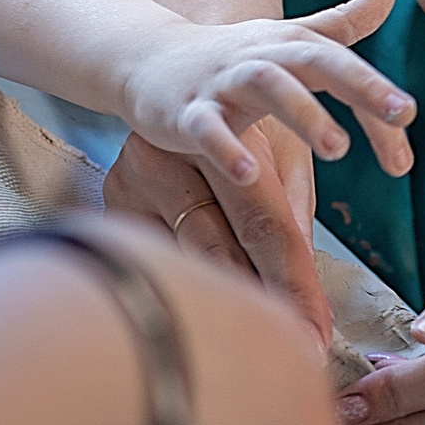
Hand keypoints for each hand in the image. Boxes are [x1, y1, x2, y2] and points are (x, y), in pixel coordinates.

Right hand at [106, 128, 331, 333]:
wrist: (170, 72)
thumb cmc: (248, 120)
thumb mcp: (282, 148)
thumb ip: (294, 210)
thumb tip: (308, 281)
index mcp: (224, 137)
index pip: (266, 224)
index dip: (295, 283)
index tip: (317, 332)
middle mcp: (168, 159)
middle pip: (220, 249)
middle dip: (262, 305)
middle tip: (293, 352)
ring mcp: (131, 184)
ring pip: (183, 261)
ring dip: (225, 306)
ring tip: (259, 347)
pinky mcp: (108, 209)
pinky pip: (155, 261)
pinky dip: (188, 291)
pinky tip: (210, 323)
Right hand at [118, 0, 414, 185]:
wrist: (146, 60)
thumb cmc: (232, 55)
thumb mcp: (290, 37)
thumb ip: (343, 21)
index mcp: (292, 45)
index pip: (345, 65)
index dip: (379, 89)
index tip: (412, 116)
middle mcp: (263, 57)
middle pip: (316, 62)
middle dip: (360, 85)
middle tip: (401, 115)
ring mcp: (222, 83)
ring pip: (267, 88)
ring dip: (303, 114)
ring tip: (336, 148)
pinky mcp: (185, 112)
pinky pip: (207, 129)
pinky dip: (226, 148)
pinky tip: (250, 175)